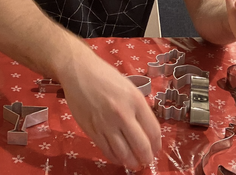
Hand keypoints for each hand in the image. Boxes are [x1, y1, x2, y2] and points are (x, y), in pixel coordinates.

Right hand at [57, 49, 160, 169]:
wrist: (78, 71)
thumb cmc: (104, 75)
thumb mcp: (129, 87)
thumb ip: (137, 107)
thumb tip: (145, 129)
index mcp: (135, 101)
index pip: (153, 131)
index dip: (157, 145)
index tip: (156, 149)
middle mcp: (122, 114)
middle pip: (141, 146)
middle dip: (147, 158)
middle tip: (147, 160)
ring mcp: (106, 124)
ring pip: (123, 153)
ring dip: (131, 162)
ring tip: (134, 164)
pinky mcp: (92, 130)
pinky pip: (106, 150)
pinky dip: (115, 158)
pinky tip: (119, 158)